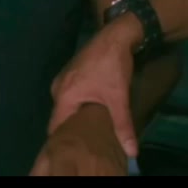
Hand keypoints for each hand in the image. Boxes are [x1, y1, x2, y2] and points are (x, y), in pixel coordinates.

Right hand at [47, 23, 138, 156]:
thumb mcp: (119, 98)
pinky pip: (69, 95)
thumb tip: (132, 152)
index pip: (55, 127)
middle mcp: (57, 87)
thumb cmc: (113, 66)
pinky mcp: (70, 72)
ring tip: (89, 128)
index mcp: (64, 95)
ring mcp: (62, 78)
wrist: (117, 35)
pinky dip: (77, 104)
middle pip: (60, 117)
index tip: (75, 149)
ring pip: (65, 106)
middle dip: (71, 129)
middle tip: (86, 141)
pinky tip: (91, 110)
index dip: (64, 140)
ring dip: (75, 116)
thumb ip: (122, 125)